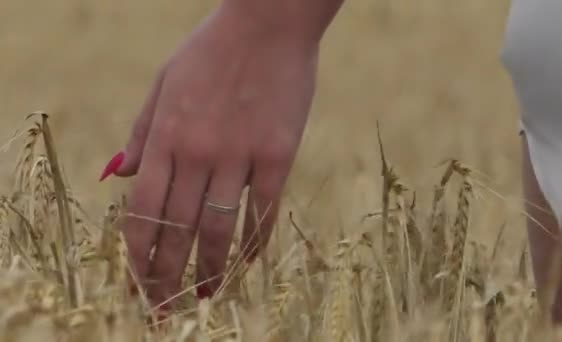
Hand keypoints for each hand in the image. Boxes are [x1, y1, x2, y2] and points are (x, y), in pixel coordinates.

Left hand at [100, 5, 321, 309]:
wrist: (269, 24)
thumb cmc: (211, 51)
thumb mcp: (164, 82)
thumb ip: (142, 131)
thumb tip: (119, 176)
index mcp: (165, 136)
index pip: (143, 213)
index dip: (138, 256)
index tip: (140, 284)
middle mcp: (198, 151)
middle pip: (179, 231)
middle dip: (169, 276)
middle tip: (169, 306)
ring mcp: (240, 155)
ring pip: (220, 230)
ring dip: (212, 270)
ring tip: (208, 296)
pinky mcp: (278, 154)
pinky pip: (263, 211)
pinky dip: (253, 244)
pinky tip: (247, 263)